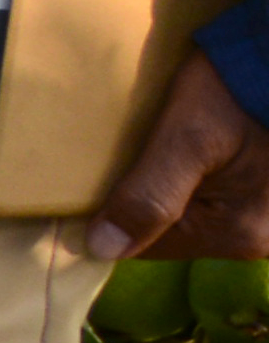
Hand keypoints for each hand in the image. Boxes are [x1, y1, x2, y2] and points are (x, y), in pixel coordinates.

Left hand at [87, 54, 268, 265]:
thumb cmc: (237, 91)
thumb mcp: (187, 136)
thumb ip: (149, 196)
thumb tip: (103, 250)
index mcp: (238, 234)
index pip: (147, 247)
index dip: (115, 217)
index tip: (91, 183)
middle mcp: (258, 239)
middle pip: (171, 232)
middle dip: (143, 199)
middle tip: (125, 156)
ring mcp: (264, 217)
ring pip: (190, 214)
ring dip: (167, 187)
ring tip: (152, 149)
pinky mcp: (264, 194)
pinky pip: (210, 198)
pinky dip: (189, 179)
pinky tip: (181, 150)